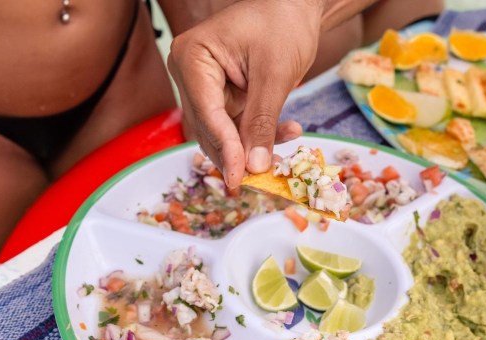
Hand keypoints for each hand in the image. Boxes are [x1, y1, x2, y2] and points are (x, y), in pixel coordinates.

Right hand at [167, 0, 322, 187]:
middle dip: (236, 153)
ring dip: (250, 147)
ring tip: (281, 155)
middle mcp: (189, 74)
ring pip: (221, 133)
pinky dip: (258, 134)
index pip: (206, 112)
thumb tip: (255, 166)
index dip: (224, 147)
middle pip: (207, 128)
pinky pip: (234, 126)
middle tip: (262, 176)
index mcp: (192, 57)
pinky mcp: (221, 97)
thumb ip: (262, 121)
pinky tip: (286, 132)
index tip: (240, 176)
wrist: (296, 6)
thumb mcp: (275, 74)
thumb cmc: (283, 23)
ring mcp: (204, 86)